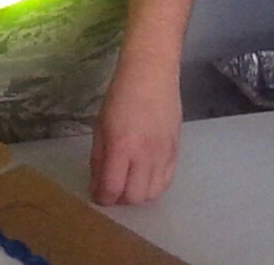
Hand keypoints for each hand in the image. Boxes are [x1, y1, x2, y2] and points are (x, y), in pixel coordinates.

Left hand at [89, 51, 181, 204]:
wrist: (151, 74)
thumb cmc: (120, 96)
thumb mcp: (100, 126)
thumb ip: (99, 158)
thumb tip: (97, 185)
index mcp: (121, 145)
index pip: (113, 188)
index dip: (102, 197)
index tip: (98, 194)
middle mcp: (145, 154)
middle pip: (135, 197)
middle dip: (120, 198)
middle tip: (113, 187)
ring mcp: (164, 154)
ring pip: (153, 194)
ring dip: (138, 194)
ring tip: (129, 182)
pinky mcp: (176, 151)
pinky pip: (167, 181)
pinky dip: (154, 186)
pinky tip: (145, 176)